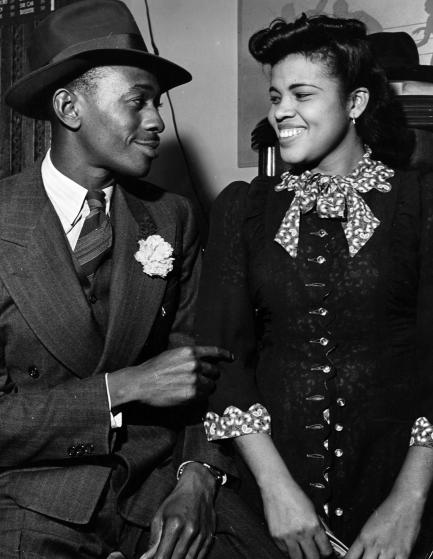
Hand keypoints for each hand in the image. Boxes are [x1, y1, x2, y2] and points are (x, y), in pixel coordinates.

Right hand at [108, 346, 232, 407]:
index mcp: (190, 352)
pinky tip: (191, 396)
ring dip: (207, 388)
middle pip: (215, 371)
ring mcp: (194, 380)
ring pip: (211, 385)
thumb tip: (202, 361)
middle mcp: (195, 364)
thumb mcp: (172, 355)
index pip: (214, 352)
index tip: (231, 358)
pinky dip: (201, 397)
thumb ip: (189, 357)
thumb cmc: (153, 368)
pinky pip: (204, 396)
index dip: (225, 355)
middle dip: (211, 376)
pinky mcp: (191, 394)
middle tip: (204, 380)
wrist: (141, 383)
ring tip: (195, 390)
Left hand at [145, 463, 217, 558]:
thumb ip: (154, 540)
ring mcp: (201, 534)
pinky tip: (184, 556)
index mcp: (174, 525)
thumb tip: (145, 558)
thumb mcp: (160, 516)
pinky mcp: (209, 536)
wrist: (198, 488)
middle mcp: (189, 531)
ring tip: (173, 556)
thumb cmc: (176, 501)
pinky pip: (200, 557)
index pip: (163, 555)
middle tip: (164, 557)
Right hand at [261, 476, 331, 558]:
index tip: (324, 552)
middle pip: (312, 557)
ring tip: (302, 550)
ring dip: (301, 556)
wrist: (277, 487)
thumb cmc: (293, 494)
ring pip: (297, 558)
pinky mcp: (276, 537)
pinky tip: (291, 542)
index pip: (325, 550)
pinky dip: (288, 549)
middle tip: (314, 553)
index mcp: (313, 525)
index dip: (326, 553)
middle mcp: (301, 532)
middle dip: (315, 556)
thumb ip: (318, 526)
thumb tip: (323, 540)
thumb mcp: (312, 509)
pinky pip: (285, 551)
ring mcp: (288, 536)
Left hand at [346, 489, 423, 558]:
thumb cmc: (389, 510)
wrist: (404, 502)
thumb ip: (365, 539)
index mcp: (365, 536)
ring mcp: (389, 550)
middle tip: (365, 558)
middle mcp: (375, 545)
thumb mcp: (370, 524)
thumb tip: (361, 550)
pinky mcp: (403, 553)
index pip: (351, 555)